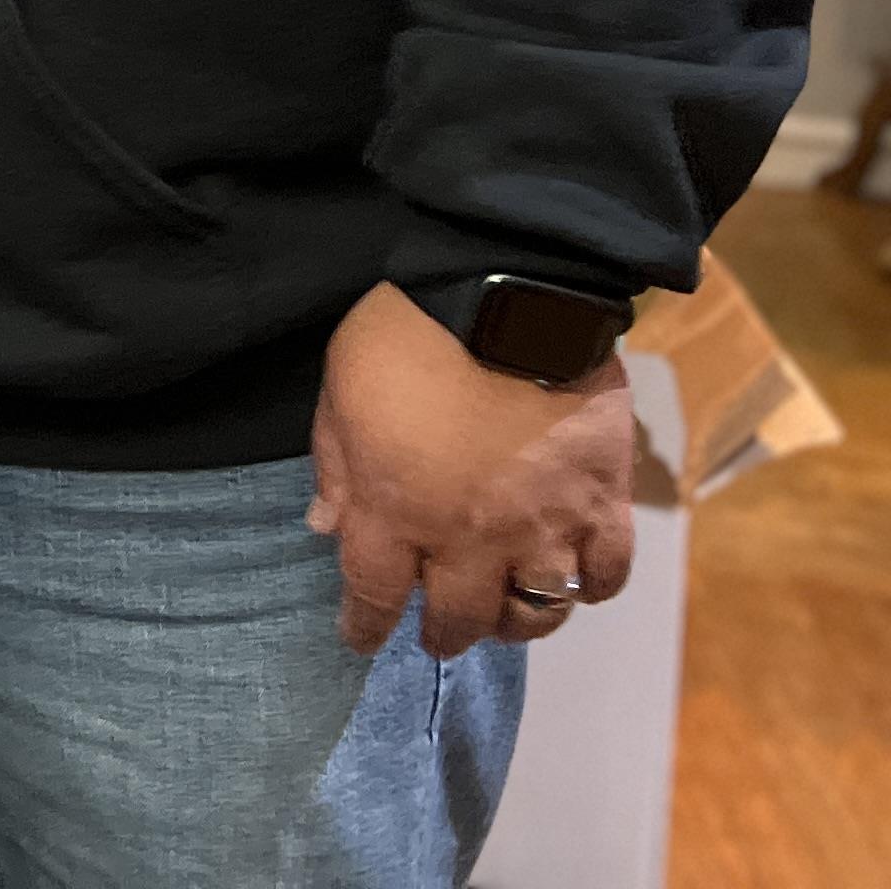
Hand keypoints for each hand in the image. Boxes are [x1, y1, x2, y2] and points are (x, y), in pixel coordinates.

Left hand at [308, 280, 635, 658]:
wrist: (505, 294)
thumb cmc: (404, 336)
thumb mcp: (338, 392)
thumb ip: (334, 465)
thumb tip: (325, 526)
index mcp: (393, 510)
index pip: (372, 593)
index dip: (365, 625)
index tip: (362, 639)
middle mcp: (468, 538)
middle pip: (458, 617)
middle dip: (444, 633)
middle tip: (440, 633)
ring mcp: (543, 527)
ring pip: (537, 613)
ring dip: (517, 623)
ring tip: (506, 615)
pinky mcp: (603, 504)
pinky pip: (607, 574)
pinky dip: (592, 586)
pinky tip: (576, 579)